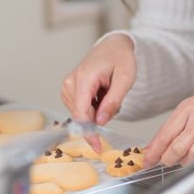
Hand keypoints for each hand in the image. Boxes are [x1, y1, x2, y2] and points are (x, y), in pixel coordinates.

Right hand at [60, 33, 136, 151]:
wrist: (113, 46)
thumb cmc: (121, 58)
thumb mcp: (126, 78)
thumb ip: (113, 101)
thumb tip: (100, 122)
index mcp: (84, 79)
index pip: (82, 115)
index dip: (90, 133)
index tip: (98, 147)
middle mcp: (70, 83)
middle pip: (82, 116)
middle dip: (100, 116)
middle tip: (114, 97)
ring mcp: (67, 86)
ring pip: (82, 114)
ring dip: (98, 111)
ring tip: (108, 92)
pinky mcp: (68, 90)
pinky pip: (81, 109)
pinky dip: (94, 107)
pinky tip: (102, 93)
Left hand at [144, 81, 193, 166]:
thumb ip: (178, 121)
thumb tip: (161, 139)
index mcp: (187, 107)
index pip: (164, 132)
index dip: (153, 149)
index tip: (146, 158)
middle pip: (172, 146)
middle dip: (164, 158)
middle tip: (161, 162)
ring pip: (185, 153)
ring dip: (180, 161)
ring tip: (180, 159)